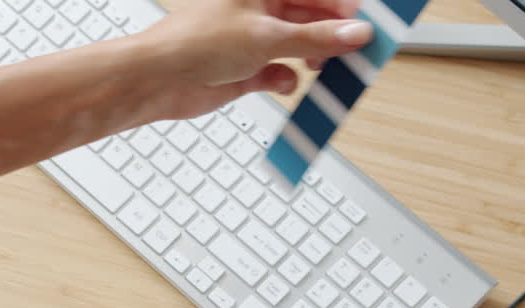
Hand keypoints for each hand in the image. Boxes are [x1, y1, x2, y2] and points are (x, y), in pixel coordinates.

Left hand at [124, 0, 373, 120]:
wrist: (156, 80)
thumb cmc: (193, 42)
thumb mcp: (267, 37)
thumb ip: (315, 38)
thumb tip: (353, 33)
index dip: (343, 7)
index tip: (368, 22)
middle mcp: (258, 10)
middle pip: (310, 19)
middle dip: (331, 36)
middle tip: (356, 51)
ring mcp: (251, 40)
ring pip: (297, 48)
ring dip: (311, 60)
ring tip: (325, 70)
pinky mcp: (244, 71)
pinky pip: (279, 74)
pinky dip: (286, 80)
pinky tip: (287, 83)